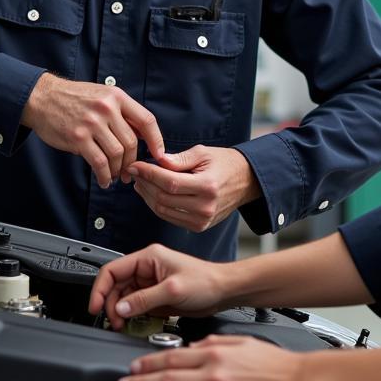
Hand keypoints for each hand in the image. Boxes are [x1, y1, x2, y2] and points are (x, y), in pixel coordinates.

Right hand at [21, 73, 163, 188]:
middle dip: (133, 162)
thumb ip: (123, 114)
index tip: (159, 155)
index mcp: (117, 97)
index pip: (146, 120)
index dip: (156, 140)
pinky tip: (104, 180)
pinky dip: (104, 175)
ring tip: (116, 177)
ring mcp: (92, 123)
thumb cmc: (75, 99)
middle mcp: (106, 108)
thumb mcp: (103, 96)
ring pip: (116, 154)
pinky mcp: (78, 138)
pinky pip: (98, 162)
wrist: (42, 98)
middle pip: (131, 142)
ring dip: (119, 170)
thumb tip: (144, 136)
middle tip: (130, 173)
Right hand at [88, 243, 226, 330]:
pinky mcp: (155, 296)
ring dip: (119, 312)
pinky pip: (134, 305)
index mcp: (148, 257)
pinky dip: (130, 316)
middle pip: (115, 285)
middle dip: (110, 304)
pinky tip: (132, 324)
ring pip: (123, 297)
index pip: (112, 270)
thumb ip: (144, 299)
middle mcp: (146, 268)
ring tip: (122, 325)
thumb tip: (121, 309)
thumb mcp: (173, 290)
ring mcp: (150, 283)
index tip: (95, 307)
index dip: (100, 289)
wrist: (223, 292)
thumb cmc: (206, 281)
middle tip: (113, 321)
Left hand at [128, 146, 260, 232]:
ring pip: (162, 210)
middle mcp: (205, 207)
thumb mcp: (203, 153)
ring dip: (146, 196)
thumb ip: (179, 158)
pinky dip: (157, 205)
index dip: (148, 174)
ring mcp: (202, 220)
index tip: (135, 165)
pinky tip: (151, 193)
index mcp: (208, 186)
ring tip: (140, 182)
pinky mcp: (198, 227)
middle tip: (135, 172)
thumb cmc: (224, 163)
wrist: (245, 181)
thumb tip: (156, 161)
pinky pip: (169, 217)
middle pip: (163, 198)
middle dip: (144, 184)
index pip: (169, 182)